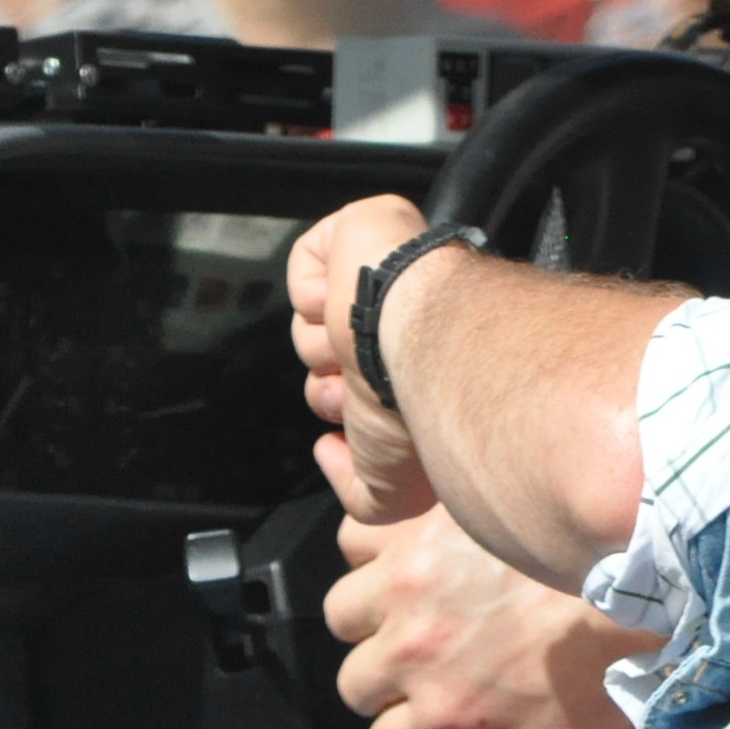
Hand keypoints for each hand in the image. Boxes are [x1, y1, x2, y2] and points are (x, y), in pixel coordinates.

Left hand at [288, 193, 434, 521]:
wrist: (418, 345)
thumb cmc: (422, 409)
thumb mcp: (393, 492)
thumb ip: (363, 496)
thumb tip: (332, 456)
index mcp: (424, 370)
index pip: (364, 388)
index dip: (348, 407)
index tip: (360, 417)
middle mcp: (407, 323)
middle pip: (332, 359)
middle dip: (331, 383)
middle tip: (355, 387)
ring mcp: (383, 276)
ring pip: (312, 320)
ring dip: (319, 347)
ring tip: (352, 346)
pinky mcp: (360, 232)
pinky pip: (305, 268)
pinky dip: (310, 294)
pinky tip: (342, 304)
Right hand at [324, 506, 649, 728]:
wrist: (648, 567)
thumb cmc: (628, 667)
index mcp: (448, 712)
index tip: (449, 723)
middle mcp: (413, 649)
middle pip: (355, 682)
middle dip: (390, 681)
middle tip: (441, 665)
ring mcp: (408, 582)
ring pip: (345, 612)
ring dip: (375, 615)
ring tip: (426, 609)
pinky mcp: (416, 524)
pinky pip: (356, 539)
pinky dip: (376, 546)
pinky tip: (418, 552)